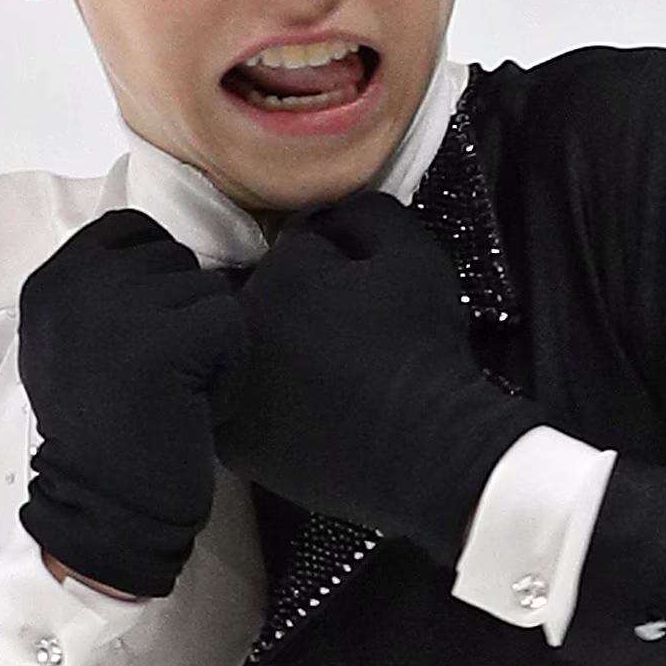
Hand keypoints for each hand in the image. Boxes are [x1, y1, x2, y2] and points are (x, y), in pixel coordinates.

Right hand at [14, 210, 246, 602]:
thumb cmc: (103, 438)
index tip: (152, 339)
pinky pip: (230, 323)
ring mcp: (119, 306)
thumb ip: (102, 293)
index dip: (159, 279)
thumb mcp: (76, 348)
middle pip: (174, 258)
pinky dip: (229, 370)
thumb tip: (163, 253)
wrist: (105, 511)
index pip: (130, 231)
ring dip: (210, 345)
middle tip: (164, 377)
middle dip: (185, 314)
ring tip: (177, 394)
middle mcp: (76, 282)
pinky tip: (197, 407)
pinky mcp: (164, 337)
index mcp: (51, 282)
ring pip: (208, 289)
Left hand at [213, 190, 535, 564]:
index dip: (334, 261)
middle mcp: (239, 334)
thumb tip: (331, 216)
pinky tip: (317, 407)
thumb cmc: (425, 354)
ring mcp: (233, 392)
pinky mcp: (241, 446)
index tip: (361, 287)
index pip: (293, 247)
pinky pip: (249, 405)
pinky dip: (274, 402)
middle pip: (264, 297)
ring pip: (253, 351)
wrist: (432, 454)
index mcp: (274, 278)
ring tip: (335, 373)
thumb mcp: (409, 251)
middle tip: (349, 333)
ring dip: (282, 352)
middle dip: (300, 304)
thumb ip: (362, 211)